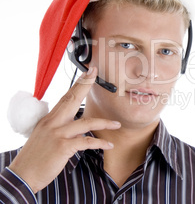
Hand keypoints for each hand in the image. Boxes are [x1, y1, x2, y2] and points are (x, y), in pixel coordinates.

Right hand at [8, 67, 120, 192]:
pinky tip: (109, 145)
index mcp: (49, 120)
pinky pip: (86, 142)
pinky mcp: (62, 147)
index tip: (87, 73)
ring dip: (104, 123)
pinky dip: (100, 143)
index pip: (65, 97)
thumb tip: (76, 125)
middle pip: (71, 100)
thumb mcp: (45, 136)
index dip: (77, 84)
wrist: (23, 174)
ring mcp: (58, 135)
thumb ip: (60, 127)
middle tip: (95, 74)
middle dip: (84, 86)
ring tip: (117, 124)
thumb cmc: (36, 157)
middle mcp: (53, 124)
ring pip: (86, 123)